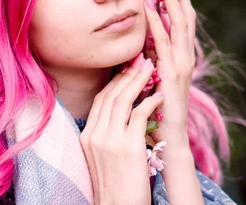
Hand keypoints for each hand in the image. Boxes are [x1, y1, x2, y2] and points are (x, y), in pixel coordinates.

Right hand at [80, 54, 163, 204]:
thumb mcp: (101, 158)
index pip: (100, 101)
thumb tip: (116, 119)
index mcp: (87, 137)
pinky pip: (138, 115)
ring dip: (138, 81)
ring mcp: (110, 140)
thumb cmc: (115, 187)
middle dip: (126, 75)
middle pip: (110, 96)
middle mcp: (95, 135)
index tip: (127, 69)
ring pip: (122, 100)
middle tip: (140, 59)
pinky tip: (158, 95)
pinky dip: (149, 102)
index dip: (114, 82)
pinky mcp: (127, 147)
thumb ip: (105, 136)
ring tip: (151, 67)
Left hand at [143, 0, 196, 144]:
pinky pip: (163, 43)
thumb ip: (150, 55)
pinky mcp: (171, 72)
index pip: (183, 19)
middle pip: (185, 15)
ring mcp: (181, 63)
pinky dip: (158, 23)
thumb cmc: (157, 105)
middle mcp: (186, 55)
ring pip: (179, 24)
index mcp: (182, 54)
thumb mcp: (154, 74)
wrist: (168, 134)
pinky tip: (151, 8)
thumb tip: (139, 38)